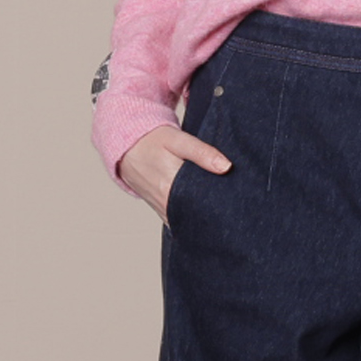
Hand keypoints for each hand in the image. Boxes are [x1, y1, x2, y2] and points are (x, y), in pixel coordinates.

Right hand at [117, 123, 231, 219]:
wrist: (127, 146)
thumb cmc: (152, 140)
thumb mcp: (177, 140)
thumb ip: (202, 153)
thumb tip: (226, 167)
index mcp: (170, 185)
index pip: (201, 204)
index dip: (218, 206)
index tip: (233, 203)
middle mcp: (164, 202)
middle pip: (196, 215)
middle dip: (213, 214)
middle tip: (231, 208)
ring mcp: (161, 208)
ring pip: (187, 220)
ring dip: (202, 217)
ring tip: (220, 212)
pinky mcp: (160, 210)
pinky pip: (178, 220)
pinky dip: (190, 218)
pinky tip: (203, 212)